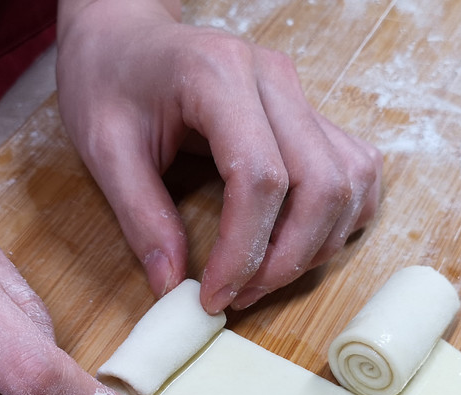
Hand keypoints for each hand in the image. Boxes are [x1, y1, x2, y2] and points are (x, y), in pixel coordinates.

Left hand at [57, 0, 381, 312]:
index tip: (215, 294)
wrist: (125, 34)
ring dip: (318, 244)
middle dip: (287, 258)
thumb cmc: (109, 80)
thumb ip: (140, 217)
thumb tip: (171, 286)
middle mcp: (274, 79)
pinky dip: (342, 217)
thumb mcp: (104, 149)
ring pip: (349, 181)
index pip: (261, 177)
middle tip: (241, 295)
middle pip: (321, 184)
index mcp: (217, 75)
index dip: (245, 249)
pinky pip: (356, 170)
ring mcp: (300, 93)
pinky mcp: (310, 112)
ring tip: (264, 276)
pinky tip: (303, 243)